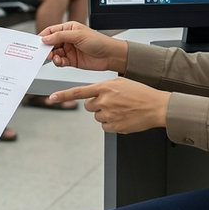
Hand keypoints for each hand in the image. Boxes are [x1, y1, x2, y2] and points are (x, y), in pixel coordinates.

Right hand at [39, 21, 125, 72]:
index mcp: (68, 28)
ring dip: (52, 56)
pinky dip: (58, 62)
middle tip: (44, 52)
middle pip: (51, 43)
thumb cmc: (99, 41)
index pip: (51, 31)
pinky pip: (60, 61)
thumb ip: (60, 36)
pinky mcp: (71, 60)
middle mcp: (67, 39)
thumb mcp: (78, 35)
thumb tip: (45, 38)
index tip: (37, 43)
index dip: (43, 36)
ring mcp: (69, 50)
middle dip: (46, 48)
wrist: (110, 55)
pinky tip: (59, 61)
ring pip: (54, 53)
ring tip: (54, 57)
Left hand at [48, 78, 169, 133]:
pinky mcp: (114, 126)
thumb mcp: (121, 83)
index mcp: (105, 87)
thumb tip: (93, 96)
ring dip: (105, 114)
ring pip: (97, 116)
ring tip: (120, 109)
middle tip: (111, 102)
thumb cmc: (140, 93)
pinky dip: (111, 123)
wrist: (156, 106)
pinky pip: (104, 126)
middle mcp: (105, 100)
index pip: (79, 92)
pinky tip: (122, 117)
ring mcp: (109, 114)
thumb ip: (104, 87)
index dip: (64, 95)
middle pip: (88, 105)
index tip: (52, 98)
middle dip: (96, 104)